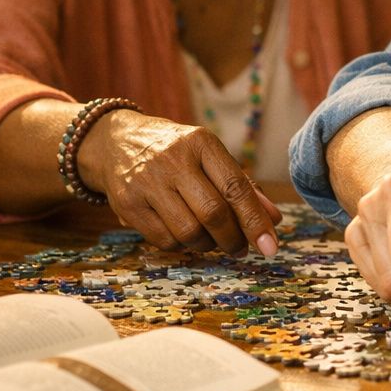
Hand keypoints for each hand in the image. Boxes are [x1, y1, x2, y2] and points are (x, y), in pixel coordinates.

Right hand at [77, 110, 280, 254]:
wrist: (116, 142)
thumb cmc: (178, 153)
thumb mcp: (210, 156)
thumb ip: (243, 186)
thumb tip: (274, 219)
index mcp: (201, 143)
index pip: (235, 188)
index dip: (255, 221)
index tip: (270, 246)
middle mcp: (173, 160)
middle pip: (212, 213)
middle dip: (233, 238)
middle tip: (240, 248)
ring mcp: (146, 182)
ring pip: (188, 232)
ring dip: (208, 245)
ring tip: (212, 240)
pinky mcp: (127, 203)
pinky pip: (164, 240)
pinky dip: (182, 245)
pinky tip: (185, 235)